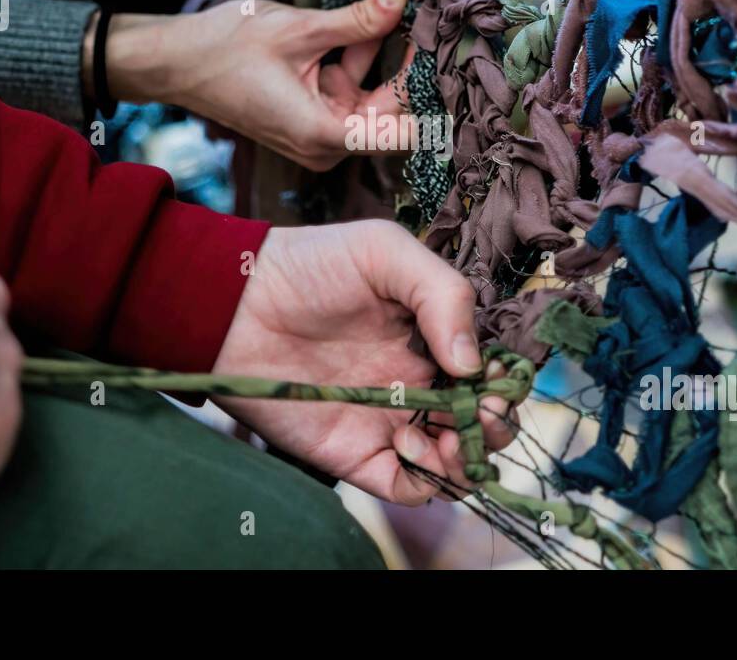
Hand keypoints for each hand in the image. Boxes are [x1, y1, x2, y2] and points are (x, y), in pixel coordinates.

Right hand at [99, 0, 415, 171]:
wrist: (174, 61)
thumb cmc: (225, 48)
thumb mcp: (299, 29)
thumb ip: (358, 19)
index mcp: (324, 135)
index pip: (404, 134)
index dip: (436, 104)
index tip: (462, 70)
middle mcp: (327, 144)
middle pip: (393, 109)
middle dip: (411, 63)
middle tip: (437, 16)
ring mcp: (320, 132)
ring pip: (375, 94)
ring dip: (385, 54)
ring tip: (409, 7)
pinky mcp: (313, 116)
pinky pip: (352, 88)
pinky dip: (359, 56)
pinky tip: (374, 17)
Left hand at [212, 221, 518, 504]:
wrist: (235, 302)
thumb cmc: (310, 264)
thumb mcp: (385, 251)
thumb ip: (443, 294)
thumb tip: (472, 363)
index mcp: (432, 334)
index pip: (488, 368)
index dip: (501, 379)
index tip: (495, 379)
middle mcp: (419, 381)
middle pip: (481, 420)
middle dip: (495, 423)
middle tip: (480, 412)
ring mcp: (390, 419)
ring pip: (453, 461)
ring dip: (468, 458)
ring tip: (452, 437)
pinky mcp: (356, 454)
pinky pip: (407, 486)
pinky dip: (425, 479)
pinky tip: (409, 444)